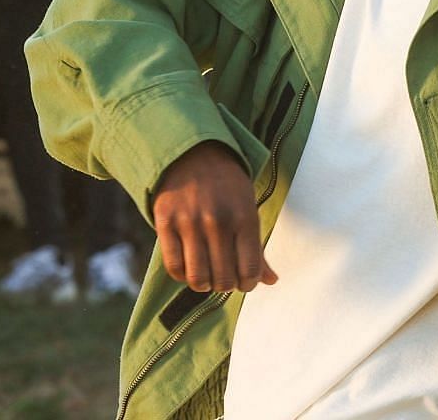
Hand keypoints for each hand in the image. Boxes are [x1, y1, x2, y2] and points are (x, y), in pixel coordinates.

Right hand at [152, 141, 276, 293]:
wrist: (194, 153)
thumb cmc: (227, 186)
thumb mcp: (248, 209)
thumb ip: (257, 248)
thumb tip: (271, 281)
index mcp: (244, 217)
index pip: (249, 271)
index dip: (248, 284)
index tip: (243, 281)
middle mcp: (218, 221)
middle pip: (223, 279)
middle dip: (225, 285)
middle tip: (223, 276)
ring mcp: (189, 222)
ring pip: (197, 278)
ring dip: (203, 284)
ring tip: (206, 274)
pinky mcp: (165, 222)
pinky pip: (173, 266)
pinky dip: (181, 275)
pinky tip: (188, 266)